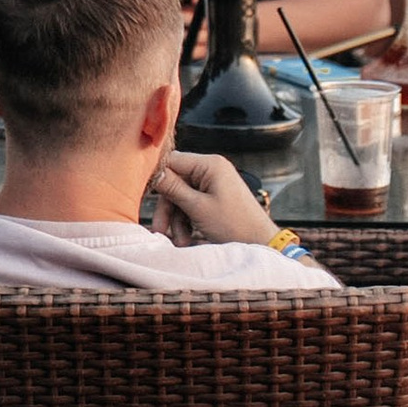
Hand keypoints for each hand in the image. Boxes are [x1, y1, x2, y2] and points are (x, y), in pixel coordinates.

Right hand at [151, 148, 277, 245]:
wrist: (261, 245)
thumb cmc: (235, 225)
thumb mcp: (198, 208)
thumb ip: (173, 188)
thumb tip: (153, 173)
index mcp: (210, 164)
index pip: (172, 161)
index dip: (158, 178)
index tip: (145, 196)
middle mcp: (212, 170)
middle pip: (176, 182)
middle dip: (168, 208)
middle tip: (160, 230)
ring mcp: (214, 184)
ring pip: (182, 197)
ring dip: (177, 220)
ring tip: (180, 241)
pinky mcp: (216, 199)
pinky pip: (193, 205)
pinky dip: (188, 222)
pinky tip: (187, 239)